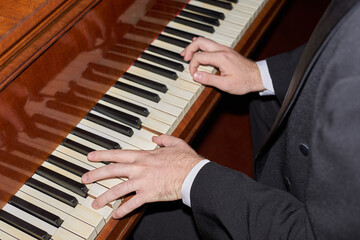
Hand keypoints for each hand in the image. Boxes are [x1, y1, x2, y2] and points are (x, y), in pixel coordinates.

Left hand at [81, 135, 202, 217]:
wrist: (193, 174)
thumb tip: (156, 138)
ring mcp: (142, 182)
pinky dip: (123, 210)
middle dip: (95, 175)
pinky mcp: (149, 195)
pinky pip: (132, 204)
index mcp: (144, 156)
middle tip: (84, 179)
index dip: (102, 155)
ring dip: (104, 196)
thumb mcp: (175, 143)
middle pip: (112, 171)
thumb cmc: (186, 160)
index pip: (118, 155)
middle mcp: (139, 168)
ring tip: (95, 203)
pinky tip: (116, 215)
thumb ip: (164, 139)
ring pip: (118, 190)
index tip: (90, 157)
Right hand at [180, 37, 264, 94]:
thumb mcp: (225, 84)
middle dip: (189, 49)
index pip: (199, 57)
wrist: (258, 76)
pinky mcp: (226, 51)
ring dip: (194, 46)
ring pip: (205, 41)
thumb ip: (209, 79)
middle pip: (200, 42)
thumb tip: (195, 75)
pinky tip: (198, 49)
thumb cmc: (244, 81)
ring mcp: (225, 49)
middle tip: (184, 57)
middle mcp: (222, 50)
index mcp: (221, 58)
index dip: (192, 66)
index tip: (193, 75)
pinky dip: (201, 46)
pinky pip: (211, 44)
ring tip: (186, 54)